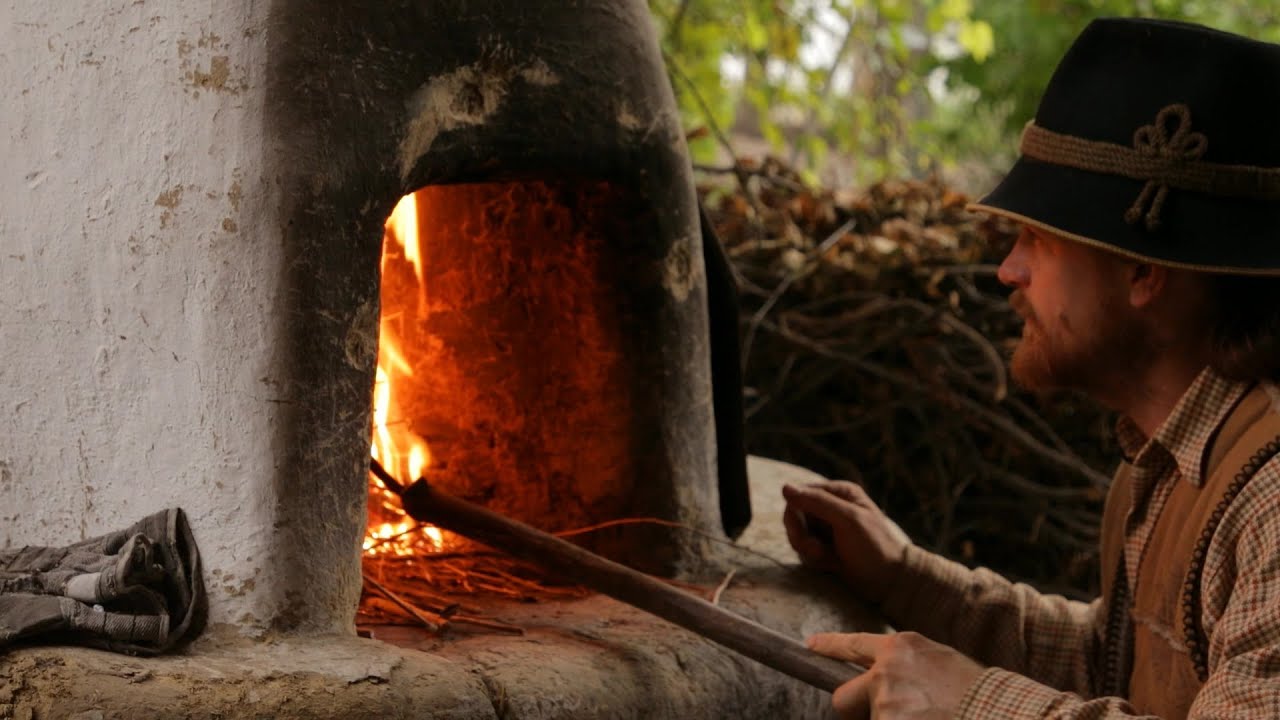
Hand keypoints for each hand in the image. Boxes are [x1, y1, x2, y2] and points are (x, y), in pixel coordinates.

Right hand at [782, 481, 909, 604]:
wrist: (889, 581)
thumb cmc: (873, 546)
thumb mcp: (847, 520)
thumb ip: (817, 502)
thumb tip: (785, 487)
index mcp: (839, 493)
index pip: (800, 495)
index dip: (795, 514)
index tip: (802, 533)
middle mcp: (831, 507)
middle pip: (794, 515)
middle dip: (801, 536)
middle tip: (816, 551)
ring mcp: (827, 528)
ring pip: (797, 534)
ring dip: (807, 550)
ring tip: (826, 559)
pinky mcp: (825, 547)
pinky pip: (804, 550)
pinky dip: (813, 559)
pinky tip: (831, 564)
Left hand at [808, 631, 984, 719]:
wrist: (998, 710)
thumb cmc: (978, 691)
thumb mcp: (941, 662)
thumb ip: (908, 667)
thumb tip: (887, 681)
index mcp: (901, 647)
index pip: (854, 645)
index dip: (830, 647)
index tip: (811, 646)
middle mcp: (886, 672)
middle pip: (842, 698)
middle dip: (853, 711)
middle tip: (883, 716)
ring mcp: (886, 704)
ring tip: (930, 718)